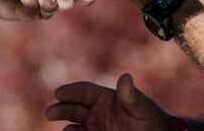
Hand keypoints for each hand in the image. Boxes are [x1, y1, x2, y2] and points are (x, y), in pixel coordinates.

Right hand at [46, 73, 174, 130]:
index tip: (59, 93)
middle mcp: (95, 112)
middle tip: (50, 113)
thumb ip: (132, 95)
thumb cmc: (153, 121)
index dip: (71, 91)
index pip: (84, 91)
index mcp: (105, 98)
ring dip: (67, 128)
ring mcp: (94, 128)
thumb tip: (125, 76)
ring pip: (74, 127)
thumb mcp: (144, 108)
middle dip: (61, 109)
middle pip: (73, 108)